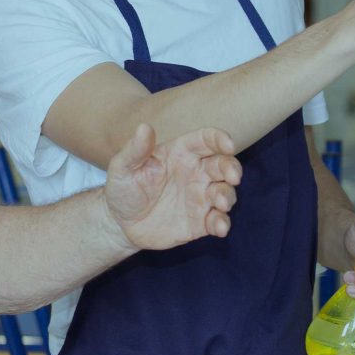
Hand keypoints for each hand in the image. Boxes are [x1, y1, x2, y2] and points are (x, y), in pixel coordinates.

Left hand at [103, 123, 240, 250]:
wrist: (121, 223)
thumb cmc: (123, 188)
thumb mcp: (122, 168)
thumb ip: (135, 149)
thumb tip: (144, 127)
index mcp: (181, 153)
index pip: (207, 140)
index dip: (220, 138)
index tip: (228, 144)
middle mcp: (196, 173)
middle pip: (224, 164)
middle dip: (232, 168)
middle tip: (233, 176)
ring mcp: (200, 198)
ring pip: (225, 192)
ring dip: (228, 196)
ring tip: (220, 203)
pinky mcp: (200, 222)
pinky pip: (217, 221)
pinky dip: (222, 223)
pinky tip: (219, 227)